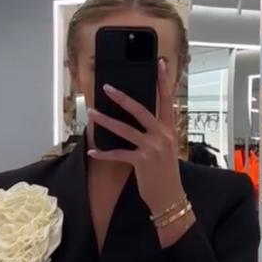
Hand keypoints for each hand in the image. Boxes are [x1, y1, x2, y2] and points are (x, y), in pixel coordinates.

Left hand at [87, 59, 184, 217]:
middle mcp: (162, 136)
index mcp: (169, 130)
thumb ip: (157, 132)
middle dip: (122, 98)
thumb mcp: (167, 148)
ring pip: (125, 129)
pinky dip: (103, 153)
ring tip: (91, 113)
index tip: (159, 64)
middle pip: (141, 110)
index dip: (163, 81)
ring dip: (105, 121)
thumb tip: (141, 118)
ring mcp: (152, 148)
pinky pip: (118, 153)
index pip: (167, 100)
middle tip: (106, 87)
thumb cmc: (166, 173)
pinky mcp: (141, 162)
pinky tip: (92, 150)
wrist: (170, 197)